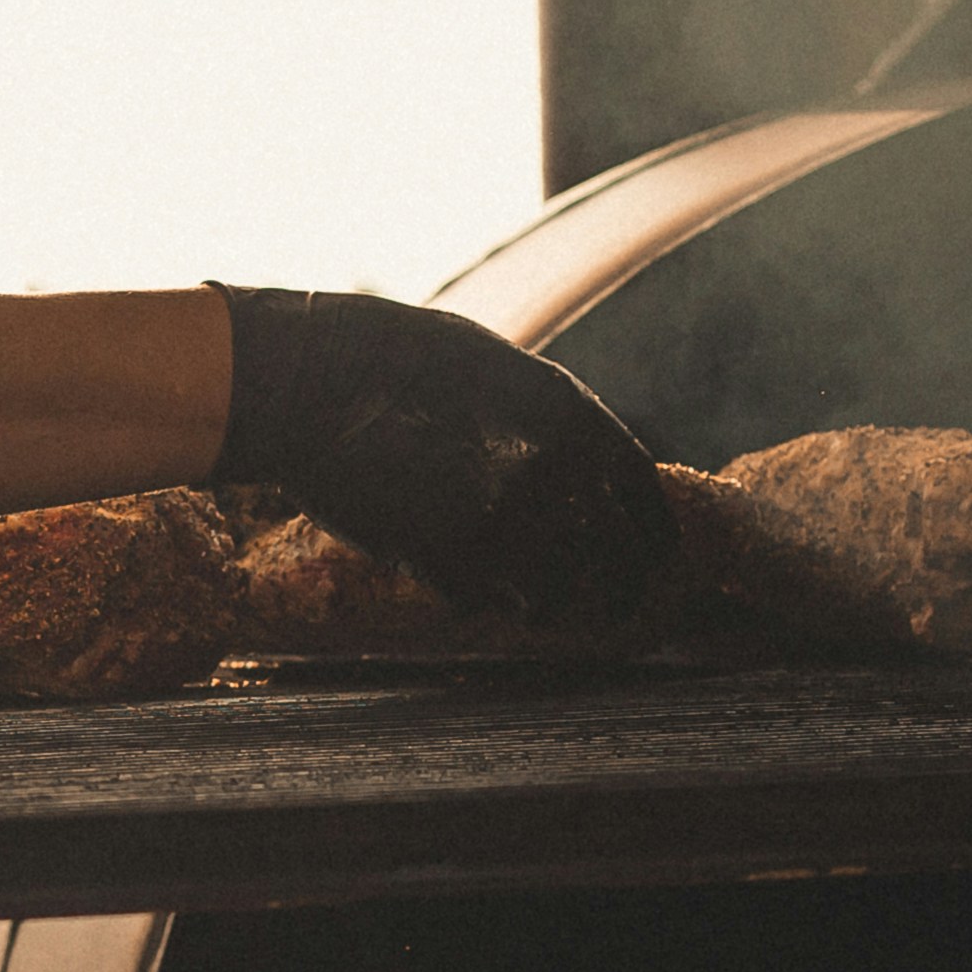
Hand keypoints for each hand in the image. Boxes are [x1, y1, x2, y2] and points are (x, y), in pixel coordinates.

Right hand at [207, 288, 679, 630]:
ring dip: (549, 607)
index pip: (643, 490)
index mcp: (568, 417)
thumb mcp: (492, 369)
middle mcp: (546, 476)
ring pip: (552, 598)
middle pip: (616, 560)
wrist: (314, 384)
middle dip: (623, 590)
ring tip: (539, 609)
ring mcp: (494, 524)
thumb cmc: (395, 362)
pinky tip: (465, 585)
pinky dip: (479, 599)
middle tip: (619, 608)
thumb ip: (542, 419)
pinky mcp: (438, 562)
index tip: (657, 554)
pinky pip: (479, 602)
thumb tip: (576, 466)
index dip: (655, 531)